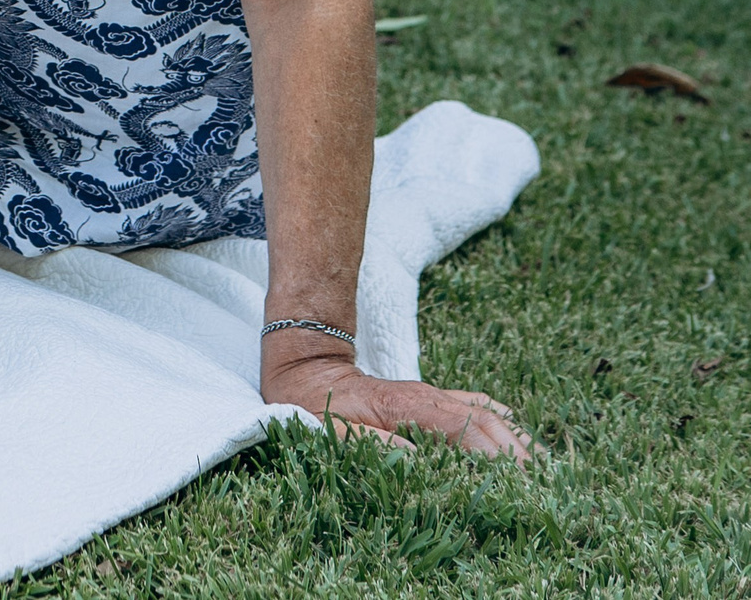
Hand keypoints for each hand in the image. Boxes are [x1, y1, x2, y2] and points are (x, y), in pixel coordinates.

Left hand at [264, 344, 531, 459]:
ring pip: (487, 412)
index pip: (464, 429)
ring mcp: (432, 395)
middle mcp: (427, 397)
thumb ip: (370, 442)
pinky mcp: (431, 398)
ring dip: (516, 438)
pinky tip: (519, 440)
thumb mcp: (329, 429)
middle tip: (543, 485)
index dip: (494, 454)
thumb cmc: (314, 405)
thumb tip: (414, 457)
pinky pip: (476, 407)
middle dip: (517, 452)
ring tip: (544, 469)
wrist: (306, 365)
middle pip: (486, 421)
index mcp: (406, 407)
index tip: (517, 481)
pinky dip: (502, 424)